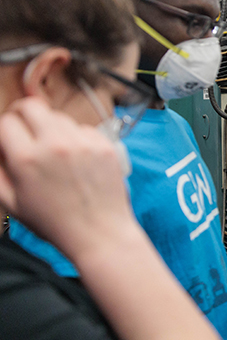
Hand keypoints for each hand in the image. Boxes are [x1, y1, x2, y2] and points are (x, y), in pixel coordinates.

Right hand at [0, 98, 135, 257]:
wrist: (100, 233)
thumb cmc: (55, 222)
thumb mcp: (12, 202)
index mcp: (27, 159)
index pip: (6, 122)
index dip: (3, 130)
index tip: (6, 138)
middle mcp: (55, 145)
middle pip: (32, 107)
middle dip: (23, 115)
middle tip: (24, 128)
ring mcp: (83, 143)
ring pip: (58, 116)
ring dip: (50, 127)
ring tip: (52, 150)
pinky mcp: (104, 145)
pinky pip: (83, 128)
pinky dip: (76, 137)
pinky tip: (75, 157)